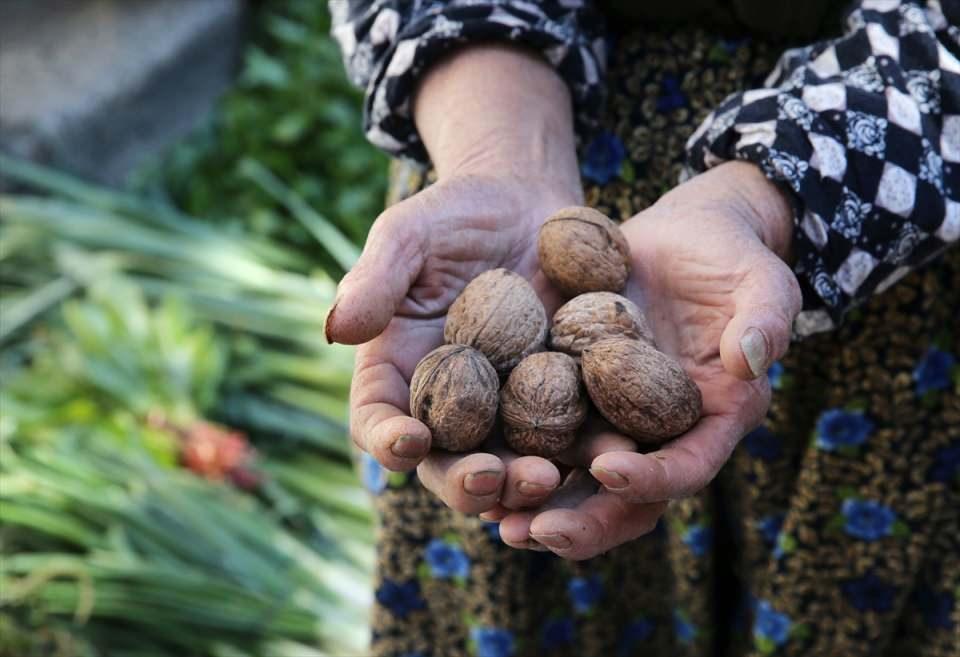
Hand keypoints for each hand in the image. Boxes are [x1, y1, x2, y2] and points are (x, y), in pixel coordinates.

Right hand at [326, 45, 634, 513]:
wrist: (527, 204)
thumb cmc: (452, 215)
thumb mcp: (407, 235)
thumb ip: (375, 279)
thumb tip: (338, 330)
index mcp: (398, 373)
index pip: (378, 420)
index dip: (387, 440)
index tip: (409, 441)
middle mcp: (450, 405)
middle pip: (447, 463)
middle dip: (467, 482)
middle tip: (493, 479)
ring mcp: (508, 410)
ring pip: (511, 465)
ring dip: (527, 484)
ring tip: (550, 478)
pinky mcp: (564, 400)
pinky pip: (574, 432)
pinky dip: (586, 449)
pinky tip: (608, 451)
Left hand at [497, 161, 801, 558]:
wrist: (683, 236)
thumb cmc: (731, 255)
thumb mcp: (761, 278)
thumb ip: (765, 317)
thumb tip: (750, 360)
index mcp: (714, 419)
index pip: (688, 466)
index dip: (653, 477)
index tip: (609, 470)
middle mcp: (662, 433)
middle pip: (626, 500)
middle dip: (582, 520)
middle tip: (530, 531)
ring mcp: (616, 419)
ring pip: (577, 481)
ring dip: (536, 504)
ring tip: (489, 516)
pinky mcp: (576, 394)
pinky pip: (544, 434)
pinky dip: (514, 454)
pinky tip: (472, 463)